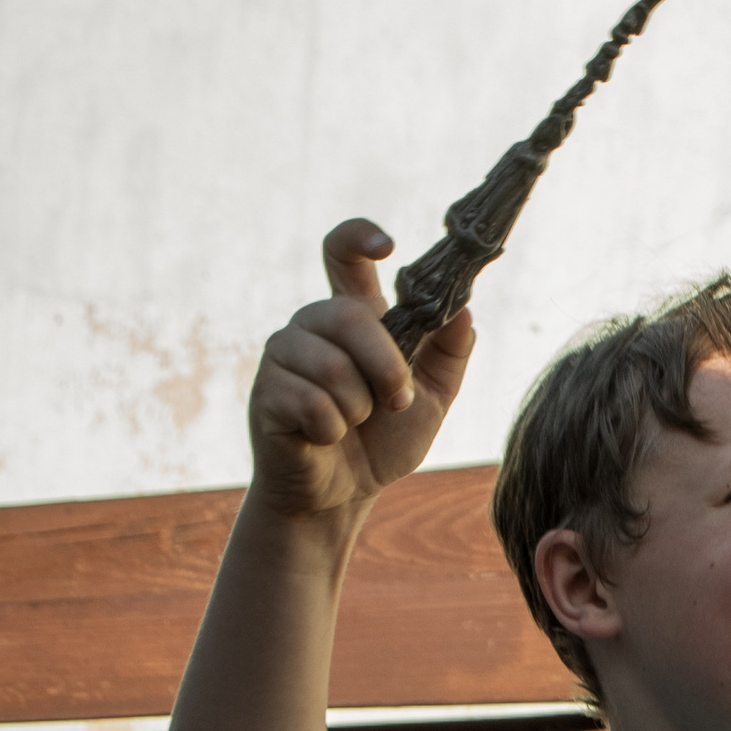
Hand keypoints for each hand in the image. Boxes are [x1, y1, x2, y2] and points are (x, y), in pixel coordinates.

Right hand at [247, 219, 474, 519]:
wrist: (344, 494)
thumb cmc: (385, 440)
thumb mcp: (434, 396)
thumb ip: (450, 352)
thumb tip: (464, 310)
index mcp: (354, 317)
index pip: (344, 255)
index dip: (359, 237)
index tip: (388, 245)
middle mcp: (314, 325)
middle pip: (350, 316)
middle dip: (386, 366)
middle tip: (397, 400)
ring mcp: (284, 355)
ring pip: (332, 366)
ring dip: (359, 407)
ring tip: (353, 423)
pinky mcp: (266, 391)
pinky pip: (310, 402)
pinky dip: (332, 429)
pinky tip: (323, 437)